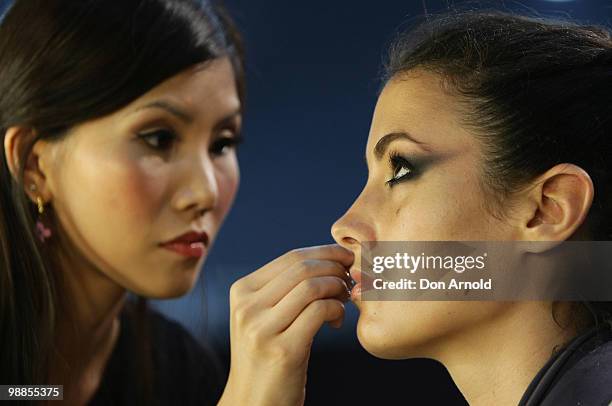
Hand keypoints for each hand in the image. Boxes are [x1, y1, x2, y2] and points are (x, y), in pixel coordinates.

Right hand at [218, 244, 353, 405]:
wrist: (253, 403)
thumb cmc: (267, 356)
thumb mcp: (263, 316)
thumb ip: (284, 288)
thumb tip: (327, 259)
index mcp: (241, 291)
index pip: (290, 257)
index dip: (325, 253)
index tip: (346, 258)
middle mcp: (247, 307)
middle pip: (302, 268)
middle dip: (335, 268)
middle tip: (351, 279)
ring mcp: (262, 329)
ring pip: (312, 287)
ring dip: (337, 288)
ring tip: (344, 300)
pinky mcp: (283, 350)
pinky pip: (320, 311)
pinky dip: (336, 309)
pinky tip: (337, 320)